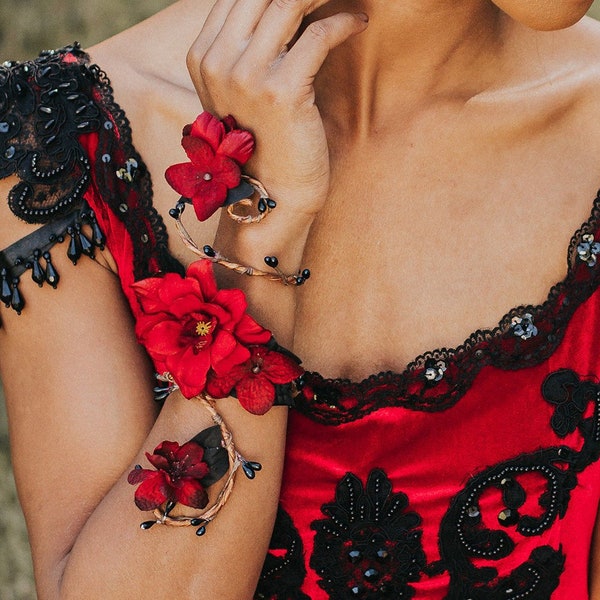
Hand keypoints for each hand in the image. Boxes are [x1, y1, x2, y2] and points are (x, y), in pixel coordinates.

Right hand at [187, 0, 368, 216]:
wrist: (273, 197)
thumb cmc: (265, 145)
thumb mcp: (242, 93)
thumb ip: (249, 49)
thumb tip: (284, 7)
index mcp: (202, 58)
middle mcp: (217, 62)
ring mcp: (246, 76)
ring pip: (288, 2)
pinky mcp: (281, 92)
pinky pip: (318, 35)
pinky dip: (344, 22)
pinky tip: (359, 23)